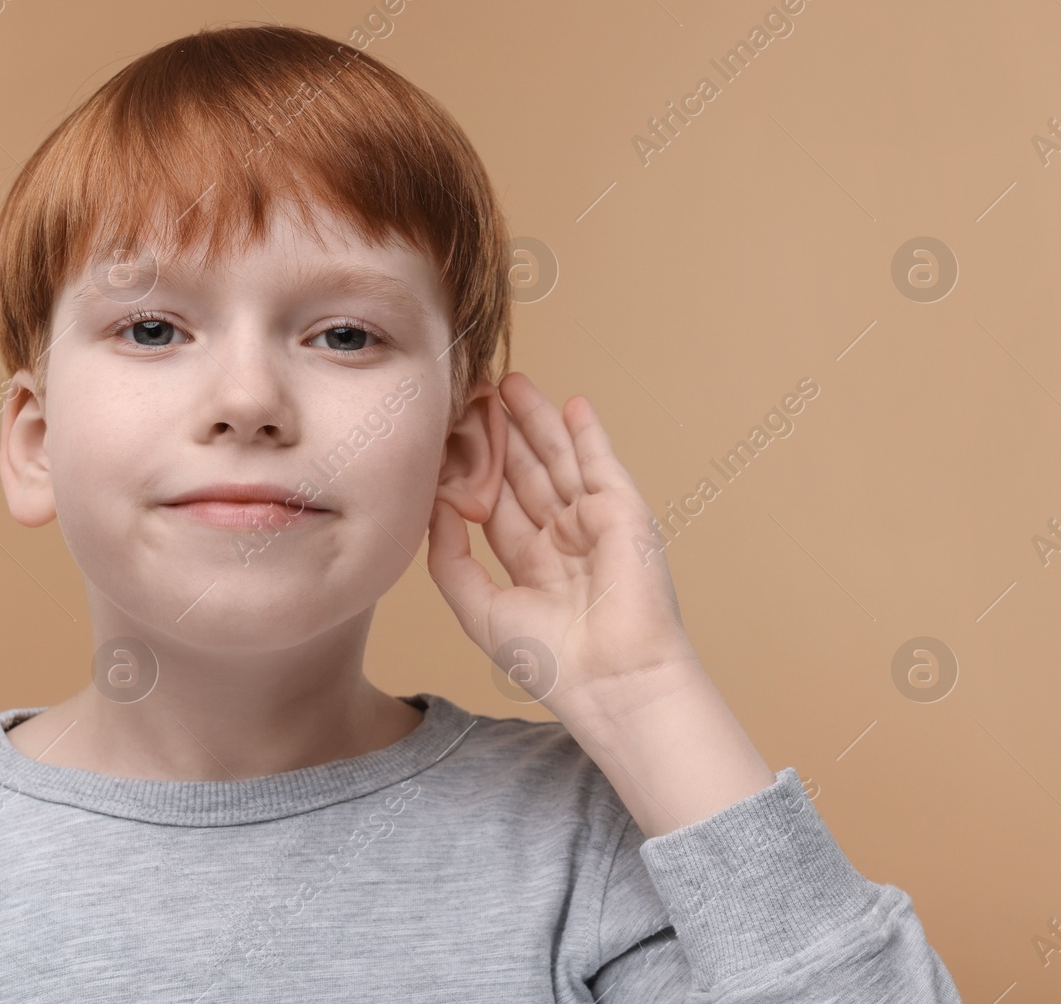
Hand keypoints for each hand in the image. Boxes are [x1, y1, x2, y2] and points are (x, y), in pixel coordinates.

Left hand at [426, 372, 699, 732]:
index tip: (448, 434)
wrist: (609, 679)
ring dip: (537, 421)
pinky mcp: (623, 514)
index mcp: (530, 566)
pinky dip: (588, 434)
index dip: (473, 469)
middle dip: (501, 433)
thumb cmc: (548, 659)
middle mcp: (563, 541)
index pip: (496, 504)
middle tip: (474, 391)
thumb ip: (451, 557)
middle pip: (525, 473)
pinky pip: (602, 465)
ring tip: (510, 382)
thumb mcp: (478, 607)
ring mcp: (594, 525)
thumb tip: (438, 504)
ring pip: (558, 462)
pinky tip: (572, 404)